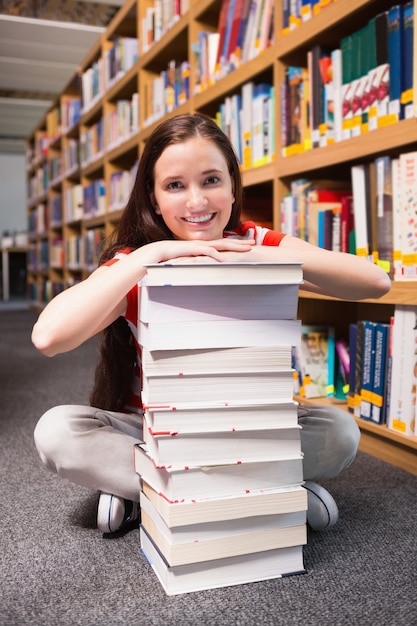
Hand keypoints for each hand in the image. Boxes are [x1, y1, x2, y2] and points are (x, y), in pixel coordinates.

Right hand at [136, 238, 254, 264]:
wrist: (156, 254)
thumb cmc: (170, 259)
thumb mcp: (188, 262)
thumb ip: (198, 265)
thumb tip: (205, 272)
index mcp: (203, 247)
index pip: (222, 245)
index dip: (235, 245)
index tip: (247, 246)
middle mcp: (203, 244)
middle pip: (225, 242)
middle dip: (240, 243)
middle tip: (253, 243)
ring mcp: (198, 246)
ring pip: (220, 244)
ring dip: (233, 246)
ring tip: (246, 249)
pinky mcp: (191, 250)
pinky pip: (206, 252)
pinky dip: (216, 255)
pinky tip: (225, 259)